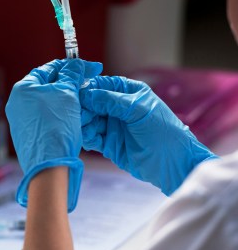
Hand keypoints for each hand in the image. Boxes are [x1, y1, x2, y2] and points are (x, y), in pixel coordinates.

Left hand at [5, 59, 101, 211]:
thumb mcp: (67, 94)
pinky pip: (48, 116)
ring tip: (85, 99)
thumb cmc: (57, 128)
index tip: (90, 67)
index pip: (49, 68)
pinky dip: (61, 113)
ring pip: (50, 102)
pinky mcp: (30, 133)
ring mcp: (23, 120)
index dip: (72, 65)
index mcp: (24, 89)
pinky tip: (74, 116)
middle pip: (49, 85)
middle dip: (70, 82)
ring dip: (68, 98)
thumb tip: (77, 64)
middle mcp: (19, 103)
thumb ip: (72, 74)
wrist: (50, 166)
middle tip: (89, 82)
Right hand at [80, 76, 218, 194]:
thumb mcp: (138, 110)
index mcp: (128, 92)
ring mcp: (113, 125)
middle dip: (84, 108)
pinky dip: (88, 136)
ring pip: (90, 119)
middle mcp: (118, 107)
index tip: (77, 95)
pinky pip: (92, 136)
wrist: (172, 164)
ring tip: (82, 128)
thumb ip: (112, 101)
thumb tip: (87, 93)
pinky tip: (89, 138)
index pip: (102, 85)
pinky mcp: (109, 142)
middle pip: (93, 103)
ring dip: (84, 123)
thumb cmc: (162, 131)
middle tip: (77, 115)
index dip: (89, 88)